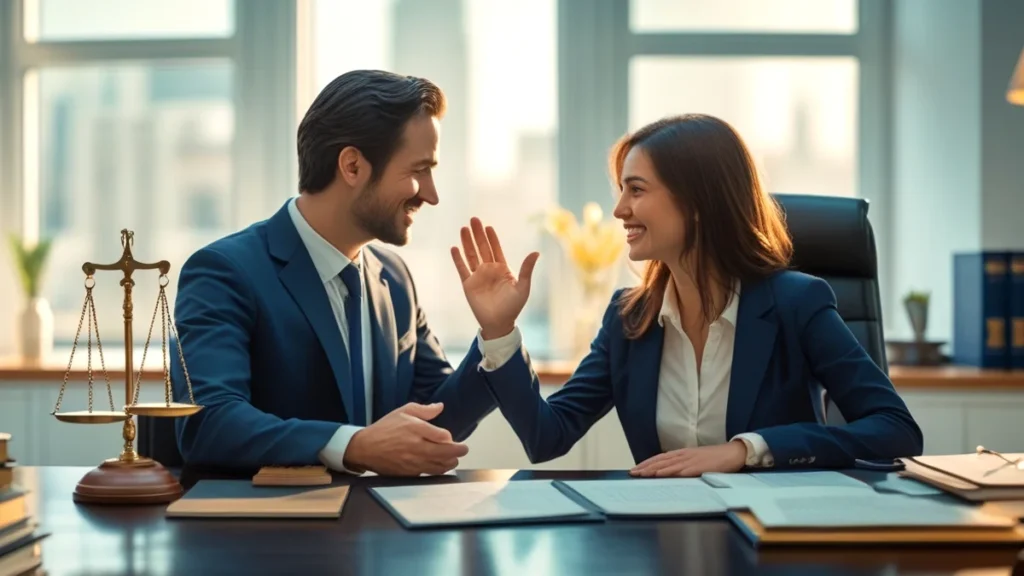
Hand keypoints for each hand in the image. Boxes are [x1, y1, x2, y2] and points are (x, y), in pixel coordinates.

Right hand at [343, 402, 468, 475]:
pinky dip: (437, 470)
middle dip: (458, 452)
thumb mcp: (403, 411)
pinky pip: (428, 474)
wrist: (365, 448)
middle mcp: (416, 446)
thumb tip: (441, 406)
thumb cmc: (385, 428)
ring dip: (450, 463)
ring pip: (439, 466)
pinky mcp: (409, 473)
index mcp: (415, 429)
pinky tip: (440, 466)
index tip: (450, 437)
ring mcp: (413, 462)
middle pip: (445, 452)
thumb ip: (424, 409)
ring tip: (454, 459)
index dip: (449, 437)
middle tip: (464, 450)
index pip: (442, 436)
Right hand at [450, 218, 539, 339]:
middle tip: (473, 219)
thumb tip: (536, 252)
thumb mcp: (523, 287)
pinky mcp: (468, 284)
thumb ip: (527, 269)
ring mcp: (478, 276)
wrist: (499, 323)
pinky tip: (454, 248)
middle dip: (477, 234)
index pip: (495, 249)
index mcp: (502, 269)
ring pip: (471, 255)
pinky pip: (462, 268)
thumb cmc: (513, 307)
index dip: (491, 238)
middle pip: (481, 248)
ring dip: (467, 242)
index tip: (488, 226)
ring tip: (463, 228)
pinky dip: (458, 259)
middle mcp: (489, 270)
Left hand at [628, 441, 746, 477]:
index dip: (647, 463)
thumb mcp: (696, 459)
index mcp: (683, 453)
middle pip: (661, 461)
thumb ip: (683, 464)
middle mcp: (684, 455)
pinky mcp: (700, 467)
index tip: (636, 469)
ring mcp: (691, 460)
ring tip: (642, 474)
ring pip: (669, 465)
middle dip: (646, 467)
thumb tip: (670, 471)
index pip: (660, 457)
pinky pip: (683, 470)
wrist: (733, 453)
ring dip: (654, 470)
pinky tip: (663, 475)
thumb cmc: (715, 458)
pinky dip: (672, 472)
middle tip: (633, 473)